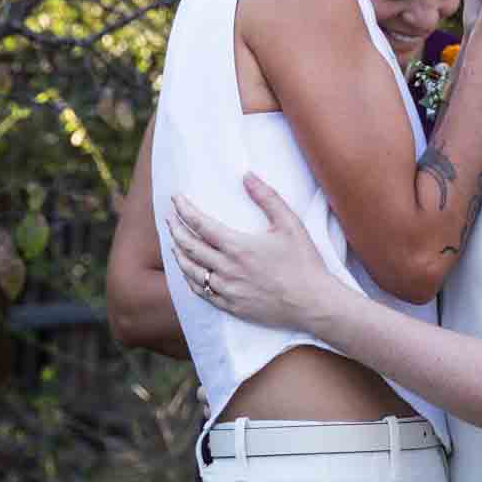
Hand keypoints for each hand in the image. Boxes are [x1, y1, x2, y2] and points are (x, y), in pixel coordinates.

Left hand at [168, 175, 342, 332]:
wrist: (312, 303)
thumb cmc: (304, 262)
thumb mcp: (290, 223)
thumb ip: (267, 197)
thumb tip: (247, 175)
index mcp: (238, 247)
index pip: (201, 225)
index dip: (185, 210)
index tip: (176, 198)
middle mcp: (227, 269)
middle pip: (190, 247)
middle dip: (176, 229)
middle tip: (169, 217)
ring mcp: (227, 290)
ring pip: (191, 271)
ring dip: (179, 254)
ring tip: (174, 242)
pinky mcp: (231, 306)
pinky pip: (201, 292)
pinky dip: (190, 279)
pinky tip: (188, 272)